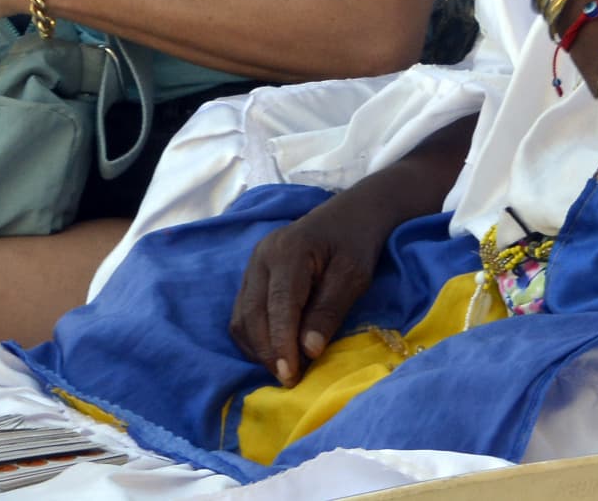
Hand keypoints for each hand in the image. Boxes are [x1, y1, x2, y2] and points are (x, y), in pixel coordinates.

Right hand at [230, 186, 397, 386]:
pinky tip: (273, 352)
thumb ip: (329, 311)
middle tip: (290, 382)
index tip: (290, 377)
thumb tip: (307, 351)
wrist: (348, 215)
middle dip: (268, 352)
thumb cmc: (355, 244)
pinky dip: (253, 337)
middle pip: (253, 314)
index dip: (281, 344)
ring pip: (242, 316)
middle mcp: (261, 257)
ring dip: (258, 348)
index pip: (278, 306)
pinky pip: (242, 312)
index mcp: (288, 252)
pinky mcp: (252, 275)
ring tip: (284, 370)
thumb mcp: (353, 276)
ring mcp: (253, 265)